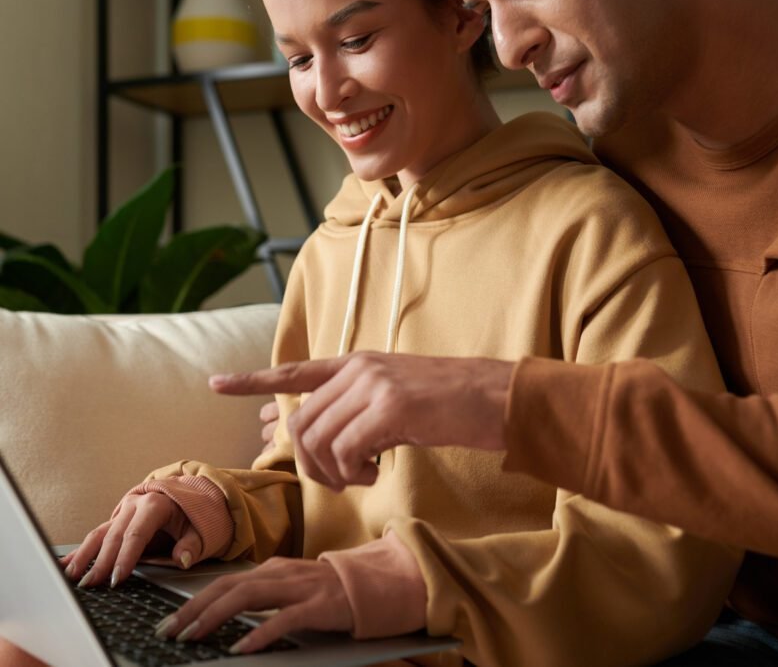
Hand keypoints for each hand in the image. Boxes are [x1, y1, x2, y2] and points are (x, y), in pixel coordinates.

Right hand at [61, 491, 199, 588]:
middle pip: (114, 536)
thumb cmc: (192, 516)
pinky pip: (95, 536)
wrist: (187, 499)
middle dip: (101, 561)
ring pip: (99, 534)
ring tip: (72, 576)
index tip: (117, 578)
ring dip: (84, 556)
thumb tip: (183, 559)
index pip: (137, 533)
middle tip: (91, 584)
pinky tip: (65, 564)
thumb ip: (192, 545)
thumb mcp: (200, 529)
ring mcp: (122, 512)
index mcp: (156, 504)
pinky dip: (80, 551)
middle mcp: (135, 505)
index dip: (126, 556)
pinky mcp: (115, 521)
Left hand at [153, 557, 351, 654]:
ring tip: (193, 636)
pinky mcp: (318, 605)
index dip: (194, 601)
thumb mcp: (290, 589)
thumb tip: (220, 613)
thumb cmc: (328, 591)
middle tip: (169, 631)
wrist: (372, 584)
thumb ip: (262, 597)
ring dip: (216, 616)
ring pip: (249, 596)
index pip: (225, 583)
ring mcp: (300, 587)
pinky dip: (259, 633)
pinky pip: (283, 619)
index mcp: (273, 569)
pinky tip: (241, 648)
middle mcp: (281, 573)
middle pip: (229, 586)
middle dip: (195, 608)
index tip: (169, 622)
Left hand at [211, 351, 512, 489]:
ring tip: (364, 476)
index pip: (295, 371)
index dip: (254, 380)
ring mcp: (373, 384)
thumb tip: (328, 439)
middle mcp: (359, 369)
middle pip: (302, 424)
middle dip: (311, 463)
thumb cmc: (452, 404)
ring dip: (333, 472)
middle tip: (345, 479)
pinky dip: (354, 472)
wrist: (496, 396)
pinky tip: (378, 472)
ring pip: (318, 440)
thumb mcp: (398, 397)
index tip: (217, 384)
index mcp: (358, 363)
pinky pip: (346, 451)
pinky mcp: (390, 406)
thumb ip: (360, 407)